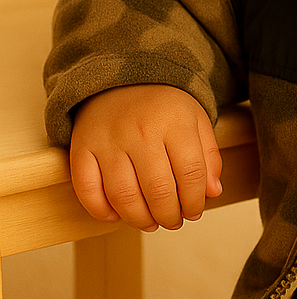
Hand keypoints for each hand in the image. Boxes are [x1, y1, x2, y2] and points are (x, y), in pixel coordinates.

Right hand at [70, 85, 222, 231]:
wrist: (119, 75)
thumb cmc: (163, 106)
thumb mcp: (196, 121)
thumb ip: (209, 157)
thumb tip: (212, 192)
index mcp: (175, 122)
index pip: (191, 175)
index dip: (195, 202)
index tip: (194, 212)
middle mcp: (140, 131)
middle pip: (158, 190)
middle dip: (170, 216)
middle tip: (174, 221)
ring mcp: (108, 140)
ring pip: (123, 196)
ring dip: (140, 219)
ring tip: (150, 222)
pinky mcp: (81, 147)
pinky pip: (87, 189)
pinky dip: (100, 210)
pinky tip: (115, 215)